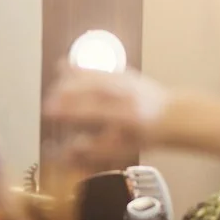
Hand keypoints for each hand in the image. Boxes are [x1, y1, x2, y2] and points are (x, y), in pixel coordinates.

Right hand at [43, 62, 171, 166]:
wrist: (172, 115)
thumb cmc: (142, 136)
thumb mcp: (118, 150)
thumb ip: (91, 151)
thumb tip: (64, 153)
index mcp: (127, 116)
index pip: (93, 111)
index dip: (69, 111)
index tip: (49, 112)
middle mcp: (127, 95)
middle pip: (92, 89)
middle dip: (66, 94)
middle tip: (48, 103)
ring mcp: (126, 81)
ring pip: (94, 76)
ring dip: (68, 80)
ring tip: (52, 90)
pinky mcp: (123, 72)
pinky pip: (98, 68)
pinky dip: (79, 68)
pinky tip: (61, 66)